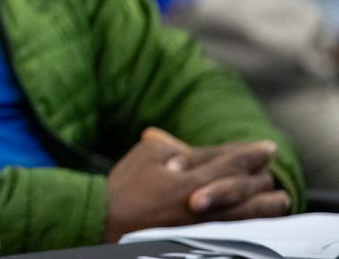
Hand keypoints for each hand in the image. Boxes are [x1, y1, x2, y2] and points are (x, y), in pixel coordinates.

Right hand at [102, 127, 289, 242]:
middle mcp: (205, 201)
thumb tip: (196, 149)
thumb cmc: (125, 185)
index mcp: (191, 177)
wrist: (107, 220)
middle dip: (262, 175)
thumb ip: (177, 147)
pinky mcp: (202, 239)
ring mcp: (205, 224)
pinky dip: (254, 221)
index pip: (232, 161)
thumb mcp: (148, 155)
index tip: (268, 147)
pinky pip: (240, 230)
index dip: (252, 153)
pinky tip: (260, 218)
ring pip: (251, 213)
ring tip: (278, 196)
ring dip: (267, 202)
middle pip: (248, 186)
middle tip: (271, 167)